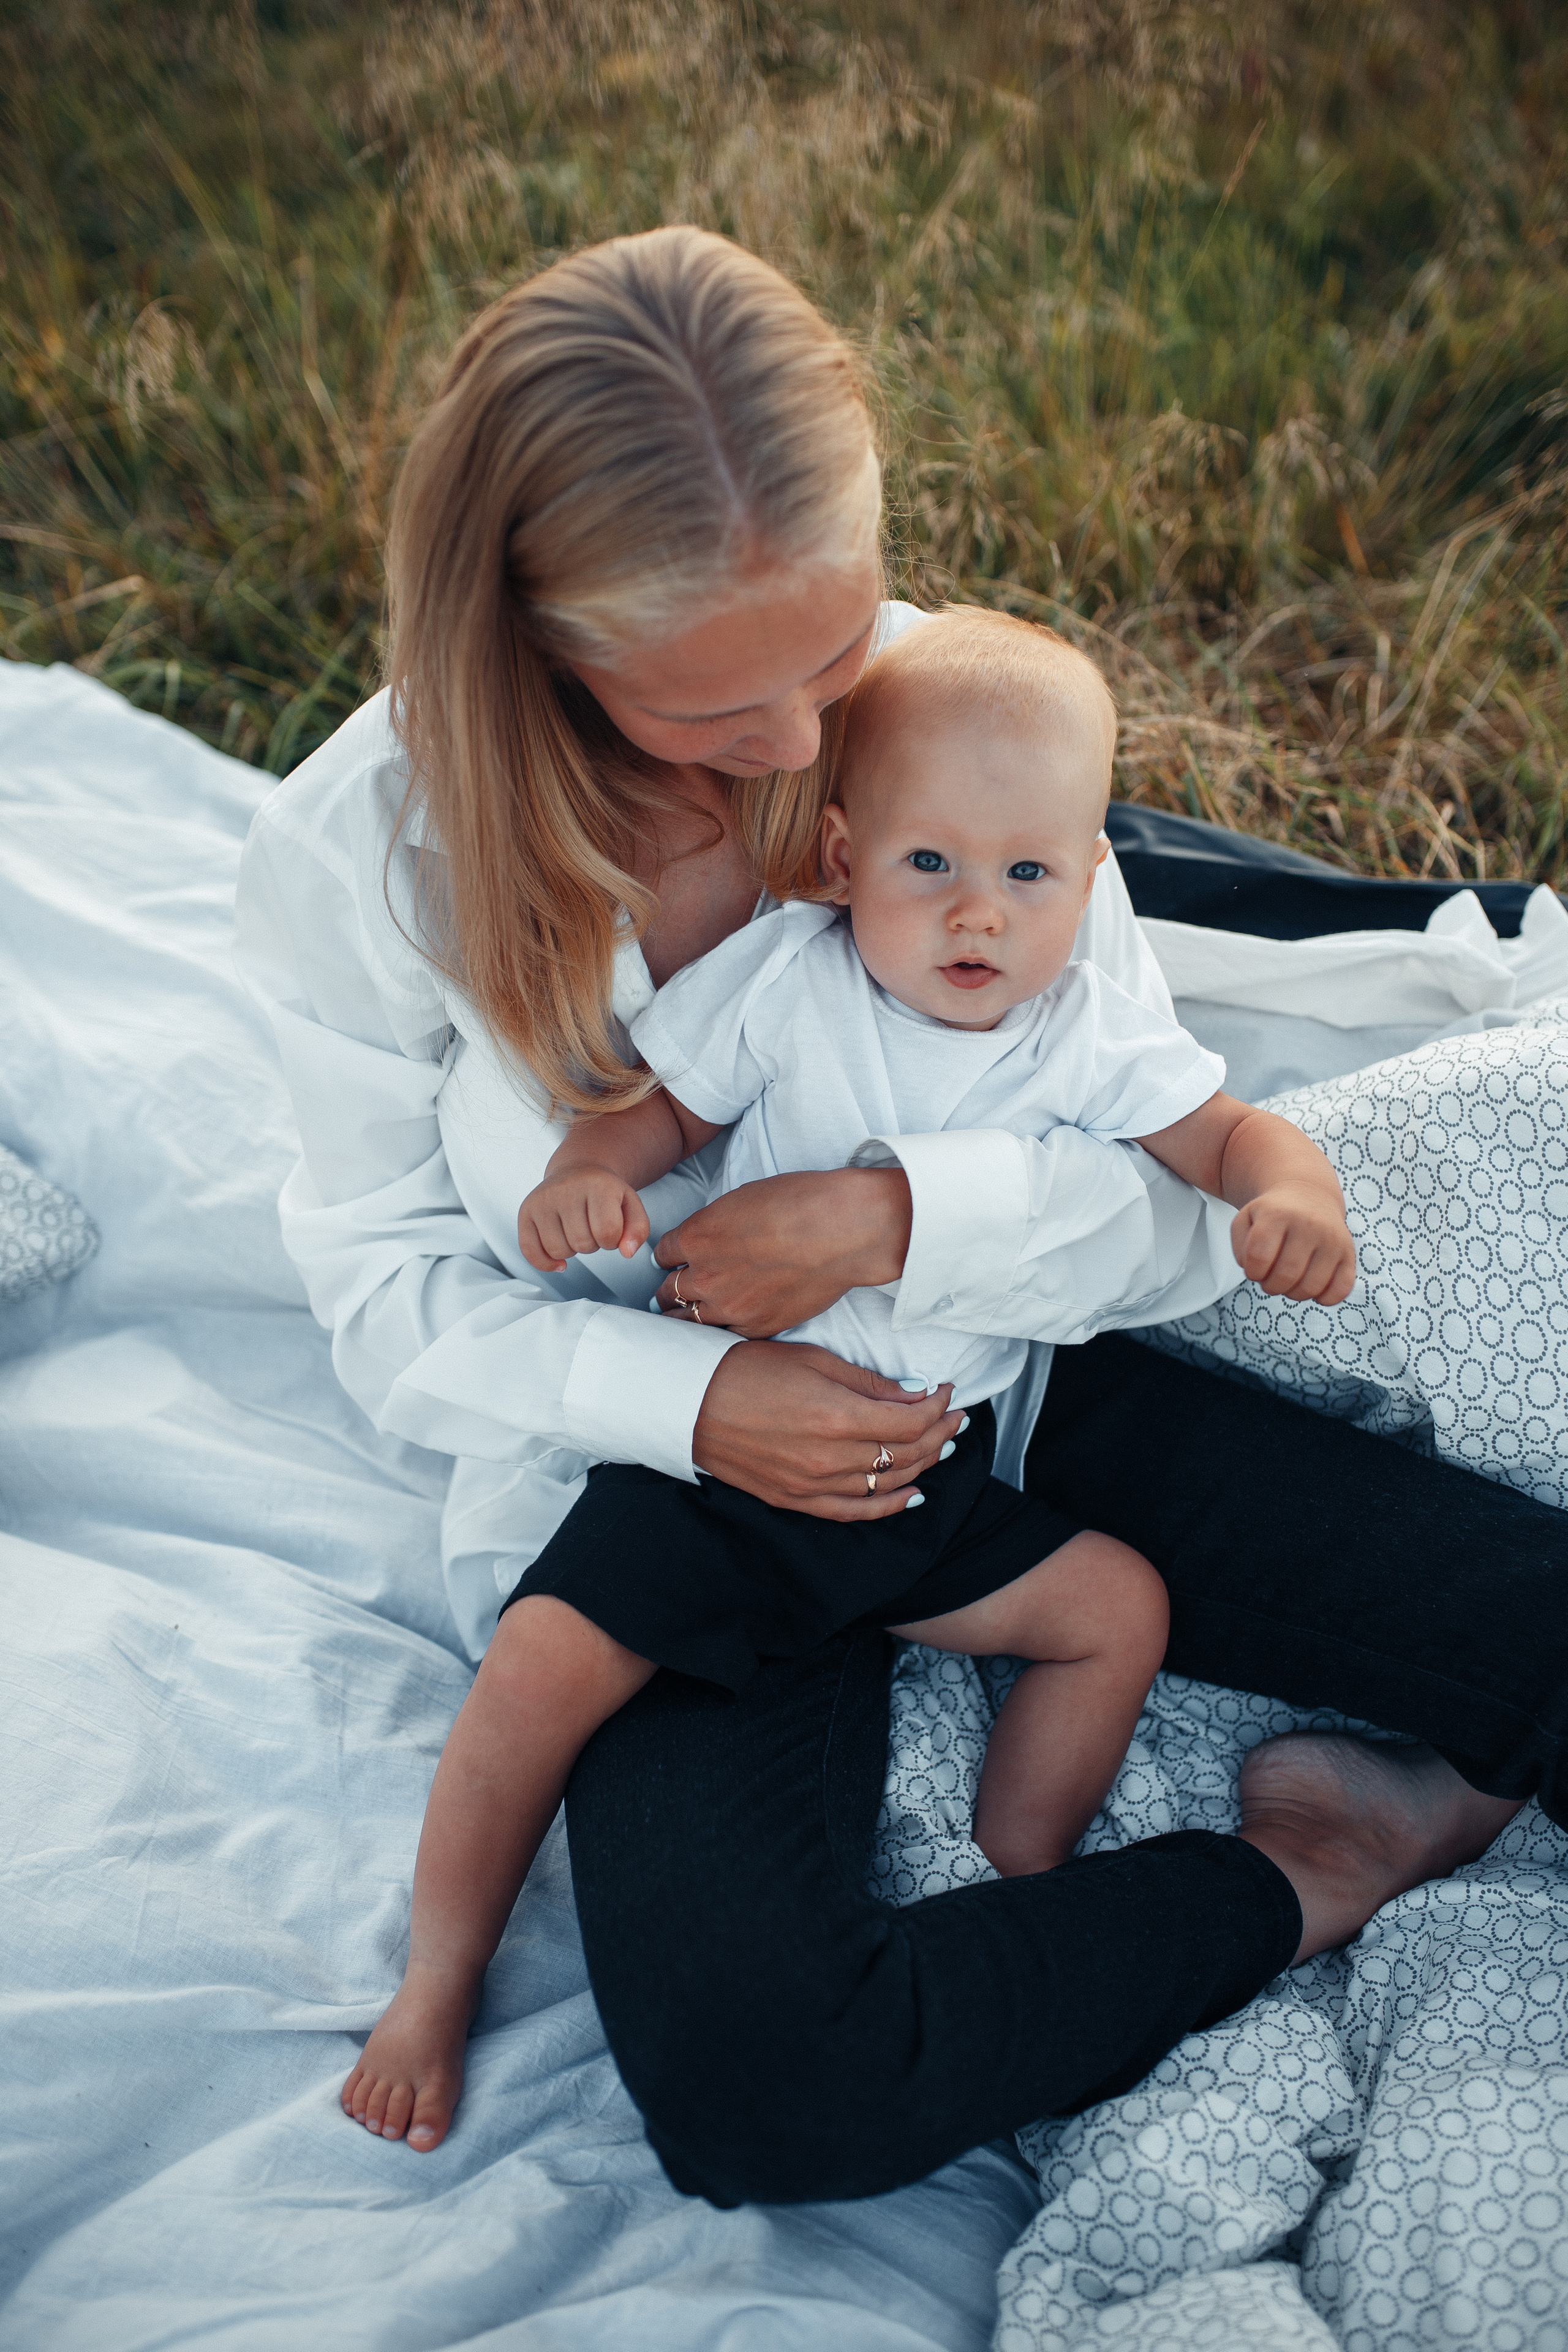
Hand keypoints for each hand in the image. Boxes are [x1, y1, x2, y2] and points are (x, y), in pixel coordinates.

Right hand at [518, 1166, 649, 1272]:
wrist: (577, 1170)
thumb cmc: (604, 1191)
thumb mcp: (630, 1204)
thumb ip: (638, 1229)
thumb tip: (627, 1252)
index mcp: (597, 1185)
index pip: (607, 1232)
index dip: (612, 1240)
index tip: (610, 1229)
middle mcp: (566, 1189)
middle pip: (582, 1244)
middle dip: (592, 1244)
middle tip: (591, 1227)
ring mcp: (542, 1200)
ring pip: (558, 1250)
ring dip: (571, 1250)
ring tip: (575, 1231)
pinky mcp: (525, 1211)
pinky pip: (530, 1251)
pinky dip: (544, 1263)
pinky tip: (557, 1260)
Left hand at [652, 1167, 911, 1335]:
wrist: (841, 1231)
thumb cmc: (799, 1203)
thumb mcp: (741, 1200)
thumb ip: (714, 1225)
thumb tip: (707, 1238)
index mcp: (696, 1237)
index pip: (662, 1254)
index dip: (670, 1256)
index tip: (675, 1260)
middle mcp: (705, 1275)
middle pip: (668, 1290)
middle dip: (672, 1288)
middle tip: (675, 1291)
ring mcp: (729, 1307)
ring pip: (687, 1320)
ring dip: (686, 1315)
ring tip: (687, 1317)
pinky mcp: (755, 1328)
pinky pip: (723, 1335)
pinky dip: (720, 1329)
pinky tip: (722, 1326)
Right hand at [693, 1341, 962, 1519]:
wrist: (690, 1402)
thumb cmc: (746, 1370)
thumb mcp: (813, 1360)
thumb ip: (868, 1383)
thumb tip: (915, 1393)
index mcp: (838, 1417)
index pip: (912, 1421)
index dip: (938, 1407)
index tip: (947, 1391)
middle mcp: (831, 1458)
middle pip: (907, 1453)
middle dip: (939, 1433)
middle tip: (954, 1416)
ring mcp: (813, 1485)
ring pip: (888, 1483)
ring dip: (923, 1464)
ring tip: (940, 1445)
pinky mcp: (796, 1500)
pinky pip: (855, 1511)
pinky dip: (888, 1505)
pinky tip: (912, 1494)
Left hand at [1231, 1182, 1355, 1304]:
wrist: (1308, 1194)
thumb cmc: (1271, 1215)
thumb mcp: (1245, 1220)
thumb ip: (1240, 1247)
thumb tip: (1254, 1269)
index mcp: (1277, 1214)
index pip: (1258, 1257)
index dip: (1252, 1272)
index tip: (1254, 1268)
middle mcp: (1308, 1224)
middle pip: (1285, 1276)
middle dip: (1271, 1286)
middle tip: (1270, 1277)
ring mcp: (1332, 1239)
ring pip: (1311, 1287)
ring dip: (1293, 1294)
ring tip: (1289, 1280)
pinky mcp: (1348, 1253)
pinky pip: (1340, 1289)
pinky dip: (1323, 1298)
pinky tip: (1312, 1285)